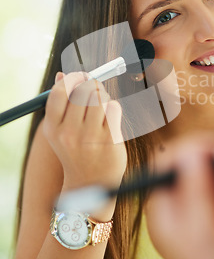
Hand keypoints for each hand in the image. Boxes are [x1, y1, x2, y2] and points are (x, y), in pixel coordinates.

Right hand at [43, 72, 126, 216]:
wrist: (90, 183)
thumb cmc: (75, 150)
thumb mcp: (60, 130)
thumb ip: (61, 103)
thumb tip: (62, 75)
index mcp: (54, 128)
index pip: (60, 92)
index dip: (72, 79)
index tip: (79, 77)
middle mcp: (70, 133)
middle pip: (83, 90)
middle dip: (91, 84)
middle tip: (94, 88)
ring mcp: (90, 137)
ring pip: (100, 97)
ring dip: (103, 96)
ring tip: (101, 106)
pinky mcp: (110, 140)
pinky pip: (114, 108)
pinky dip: (113, 108)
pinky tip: (109, 118)